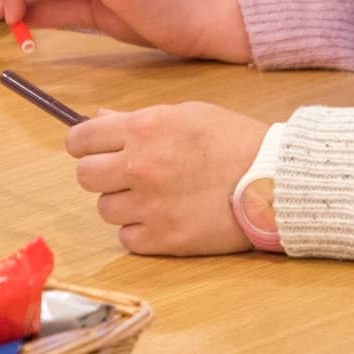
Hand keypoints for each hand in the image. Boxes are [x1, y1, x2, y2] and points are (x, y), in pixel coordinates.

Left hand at [66, 103, 269, 255]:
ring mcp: (150, 206)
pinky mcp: (164, 239)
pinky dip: (139, 231)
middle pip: (85, 176)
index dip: (83, 143)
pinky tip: (162, 217)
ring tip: (152, 196)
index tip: (89, 148)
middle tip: (124, 174)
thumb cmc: (233, 141)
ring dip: (122, 203)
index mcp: (144, 129)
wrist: (273, 181)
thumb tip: (99, 121)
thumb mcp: (186, 114)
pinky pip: (127, 238)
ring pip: (105, 209)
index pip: (81, 139)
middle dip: (101, 173)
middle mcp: (140, 167)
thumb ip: (138, 119)